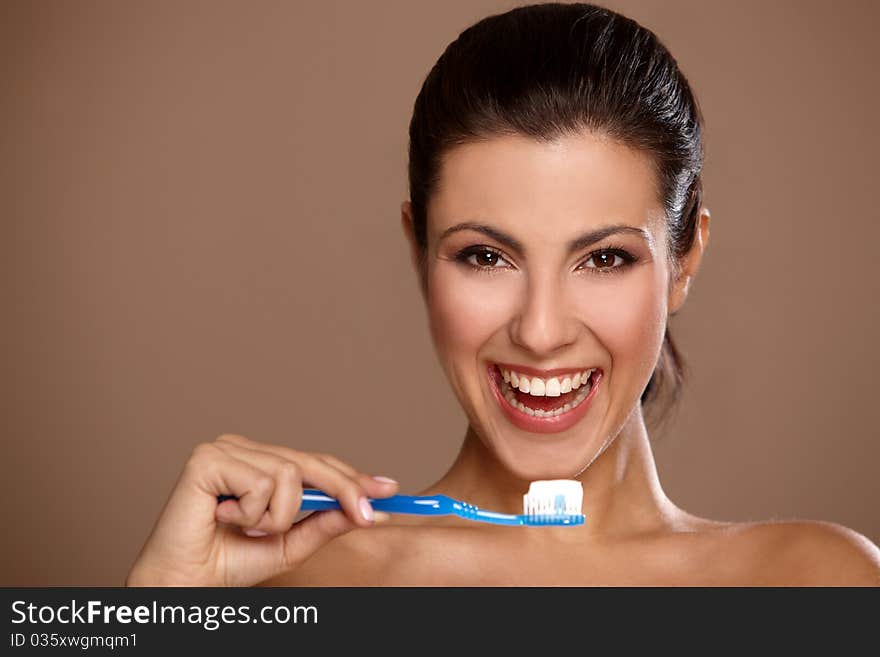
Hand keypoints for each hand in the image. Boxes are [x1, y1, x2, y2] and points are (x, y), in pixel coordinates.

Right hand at [125, 434, 398, 585]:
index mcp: (259, 461)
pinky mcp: (208, 458)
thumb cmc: (230, 562)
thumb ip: (324, 522)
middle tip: (368, 515)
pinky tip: (226, 519)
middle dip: (345, 489)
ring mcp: (225, 448)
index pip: (314, 462)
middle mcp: (243, 448)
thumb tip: (367, 508)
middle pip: (310, 461)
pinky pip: (262, 482)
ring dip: (278, 516)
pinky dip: (254, 513)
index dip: (352, 477)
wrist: (185, 582)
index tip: (389, 490)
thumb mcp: (291, 543)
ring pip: (289, 474)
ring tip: (249, 530)